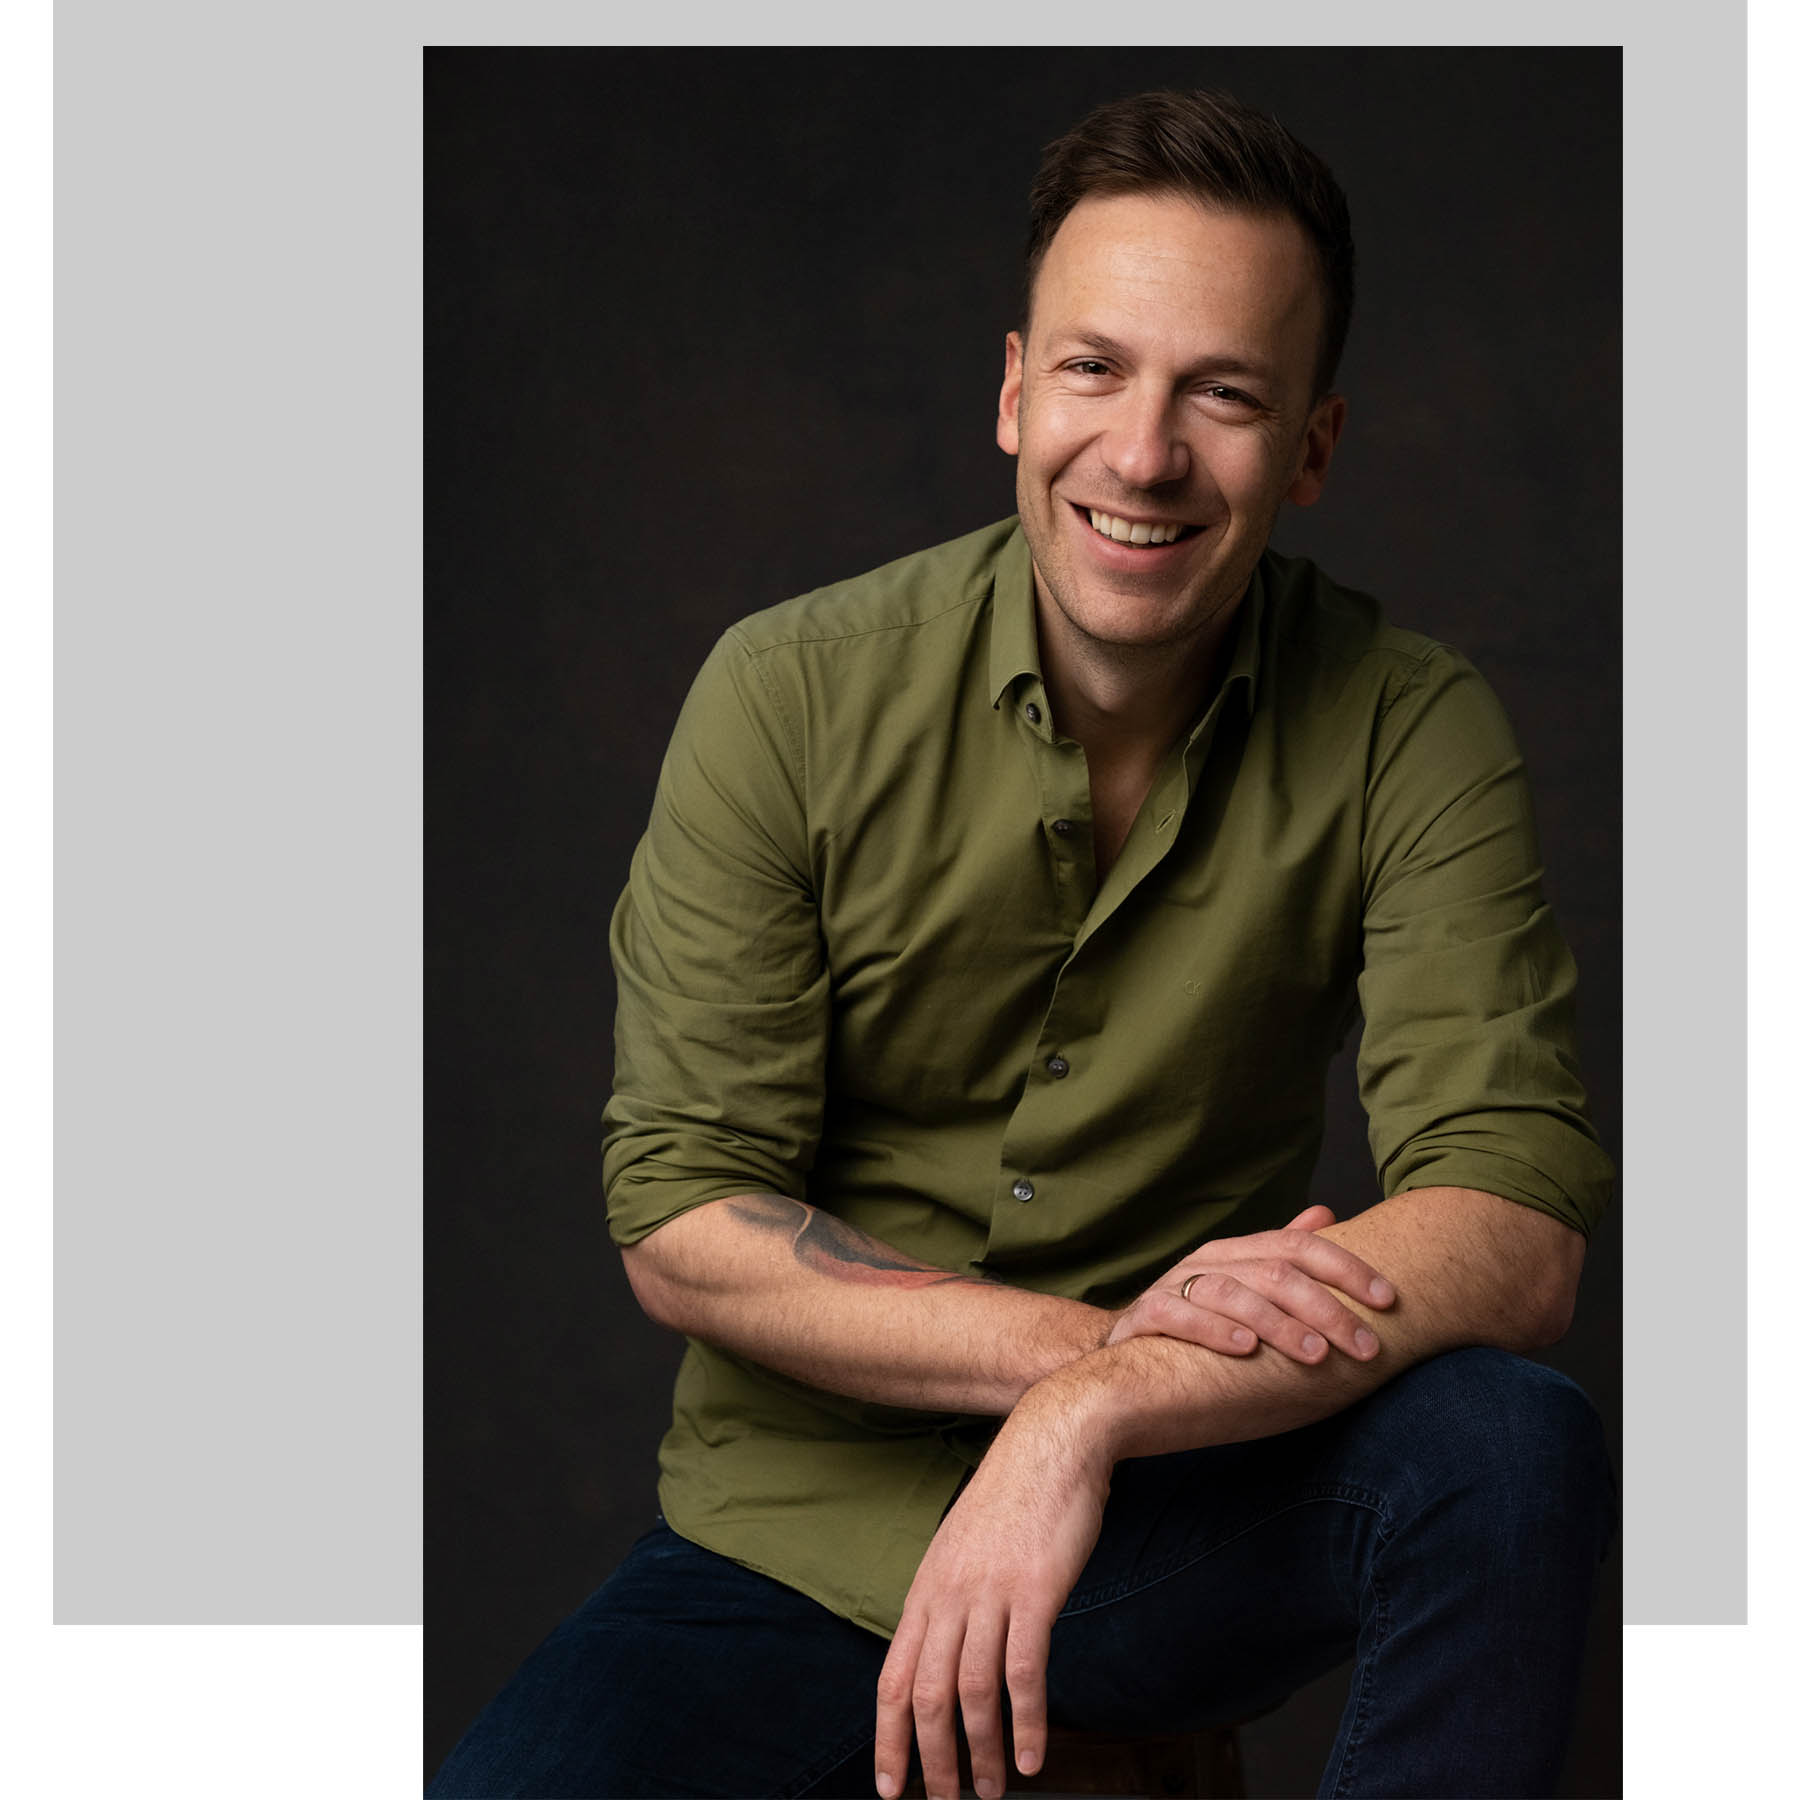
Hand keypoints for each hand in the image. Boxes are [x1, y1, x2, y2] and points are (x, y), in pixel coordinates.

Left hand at [874, 1398, 1106, 1799]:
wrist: (1054, 1441)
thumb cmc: (1016, 1496)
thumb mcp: (964, 1546)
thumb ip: (951, 1597)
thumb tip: (945, 1648)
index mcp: (927, 1588)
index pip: (892, 1677)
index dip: (888, 1738)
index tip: (891, 1786)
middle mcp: (948, 1594)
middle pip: (926, 1695)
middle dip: (933, 1760)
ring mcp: (989, 1593)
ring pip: (972, 1692)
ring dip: (981, 1752)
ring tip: (991, 1790)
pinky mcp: (1033, 1592)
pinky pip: (1023, 1672)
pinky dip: (1025, 1723)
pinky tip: (1031, 1756)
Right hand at [1105, 1205, 1396, 1366]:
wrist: (1120, 1362)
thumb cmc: (1197, 1327)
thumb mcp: (1242, 1287)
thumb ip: (1280, 1256)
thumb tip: (1326, 1212)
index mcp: (1236, 1252)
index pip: (1298, 1246)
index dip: (1346, 1268)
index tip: (1387, 1299)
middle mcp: (1208, 1262)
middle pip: (1274, 1271)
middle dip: (1327, 1309)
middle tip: (1365, 1346)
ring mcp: (1174, 1287)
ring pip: (1232, 1293)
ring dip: (1280, 1324)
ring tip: (1316, 1354)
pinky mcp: (1145, 1319)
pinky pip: (1179, 1317)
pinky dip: (1215, 1331)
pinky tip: (1247, 1350)